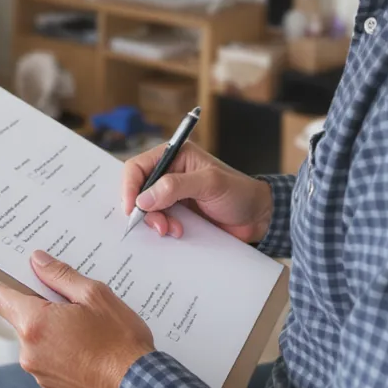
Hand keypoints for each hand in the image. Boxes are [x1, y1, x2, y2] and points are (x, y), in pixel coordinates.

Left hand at [0, 249, 154, 387]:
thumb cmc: (119, 340)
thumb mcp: (94, 295)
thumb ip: (60, 275)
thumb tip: (37, 260)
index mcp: (34, 324)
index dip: (4, 279)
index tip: (17, 271)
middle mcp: (29, 353)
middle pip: (21, 317)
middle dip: (41, 304)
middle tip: (71, 299)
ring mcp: (40, 375)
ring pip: (37, 340)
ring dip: (54, 330)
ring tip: (88, 327)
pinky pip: (49, 362)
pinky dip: (63, 352)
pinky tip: (90, 350)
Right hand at [122, 140, 272, 241]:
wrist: (258, 217)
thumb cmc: (239, 192)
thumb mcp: (210, 184)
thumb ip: (175, 186)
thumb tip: (144, 198)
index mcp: (174, 155)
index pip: (138, 166)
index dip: (129, 187)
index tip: (132, 208)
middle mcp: (169, 172)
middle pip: (138, 189)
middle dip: (143, 209)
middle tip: (159, 225)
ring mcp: (172, 194)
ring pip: (146, 208)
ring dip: (155, 221)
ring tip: (173, 230)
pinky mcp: (177, 213)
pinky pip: (159, 221)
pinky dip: (163, 229)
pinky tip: (177, 232)